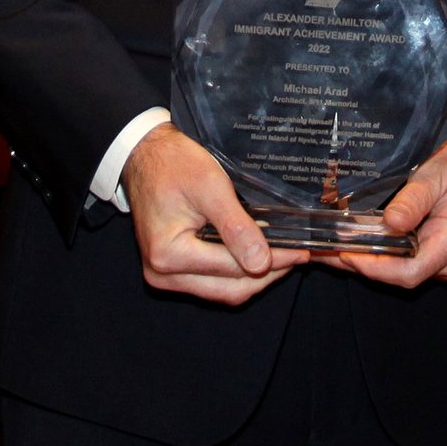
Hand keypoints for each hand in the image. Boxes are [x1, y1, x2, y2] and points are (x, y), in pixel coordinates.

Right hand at [124, 121, 307, 305]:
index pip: (233, 268)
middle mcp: (162, 274)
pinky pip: (211, 282)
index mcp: (168, 255)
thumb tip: (262, 262)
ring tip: (283, 256)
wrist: (145, 155)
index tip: (300, 252)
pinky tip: (256, 255)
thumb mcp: (210, 187)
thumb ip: (235, 227)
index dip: (272, 262)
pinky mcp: (171, 270)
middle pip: (229, 289)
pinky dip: (236, 272)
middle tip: (297, 256)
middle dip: (266, 275)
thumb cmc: (173, 164)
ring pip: (222, 290)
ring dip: (253, 277)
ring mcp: (165, 275)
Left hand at [324, 130, 446, 289]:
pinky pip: (417, 268)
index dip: (374, 268)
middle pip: (405, 277)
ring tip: (339, 246)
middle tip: (327, 251)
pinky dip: (391, 259)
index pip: (410, 272)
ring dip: (375, 262)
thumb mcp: (437, 173)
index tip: (345, 255)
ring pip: (409, 275)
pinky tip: (367, 246)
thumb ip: (413, 200)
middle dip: (365, 265)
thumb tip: (389, 224)